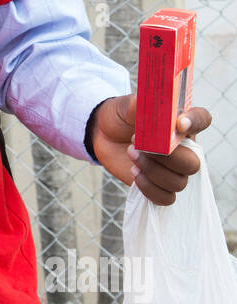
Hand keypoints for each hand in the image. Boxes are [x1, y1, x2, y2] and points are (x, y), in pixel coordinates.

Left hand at [90, 94, 211, 205]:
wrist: (102, 134)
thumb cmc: (120, 117)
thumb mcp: (127, 105)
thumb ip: (143, 106)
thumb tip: (153, 109)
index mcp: (180, 124)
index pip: (202, 119)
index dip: (195, 122)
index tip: (179, 124)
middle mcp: (182, 149)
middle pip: (193, 163)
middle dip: (168, 159)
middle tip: (142, 147)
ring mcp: (172, 170)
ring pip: (178, 183)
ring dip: (153, 172)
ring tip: (132, 155)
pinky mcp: (158, 185)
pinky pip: (166, 198)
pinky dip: (150, 188)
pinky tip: (135, 173)